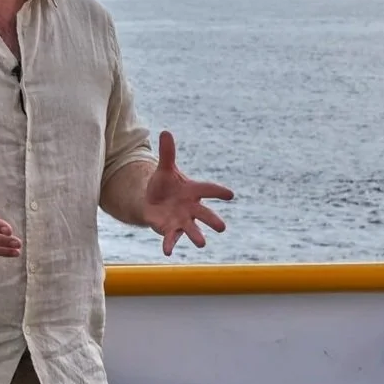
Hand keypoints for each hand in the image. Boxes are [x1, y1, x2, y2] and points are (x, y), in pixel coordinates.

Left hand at [142, 131, 233, 255]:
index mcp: (193, 190)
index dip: (219, 192)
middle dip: (213, 220)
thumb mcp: (165, 169)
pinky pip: (171, 238)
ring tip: (202, 244)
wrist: (152, 201)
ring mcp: (182, 220)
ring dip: (196, 236)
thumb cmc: (164, 184)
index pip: (208, 189)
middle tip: (222, 228)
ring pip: (191, 229)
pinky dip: (169, 244)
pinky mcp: (169, 229)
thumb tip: (165, 131)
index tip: (230, 194)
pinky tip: (167, 252)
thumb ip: (167, 153)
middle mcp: (191, 208)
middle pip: (204, 214)